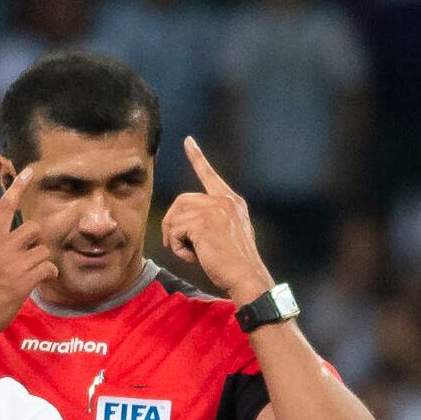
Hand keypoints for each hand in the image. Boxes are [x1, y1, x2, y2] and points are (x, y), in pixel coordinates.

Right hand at [0, 165, 51, 357]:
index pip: (3, 207)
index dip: (17, 187)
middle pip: (33, 228)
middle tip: (31, 257)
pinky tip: (38, 283)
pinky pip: (48, 268)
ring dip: (43, 262)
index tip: (29, 170)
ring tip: (32, 275)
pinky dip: (48, 275)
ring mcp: (12, 264)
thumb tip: (8, 246)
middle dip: (37, 242)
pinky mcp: (24, 281)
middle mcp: (0, 247)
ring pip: (44, 250)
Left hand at [163, 138, 273, 304]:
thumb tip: (183, 223)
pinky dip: (178, 247)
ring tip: (190, 253)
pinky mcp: (202, 223)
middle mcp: (224, 201)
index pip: (210, 176)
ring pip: (176, 216)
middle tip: (175, 244)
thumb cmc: (236, 265)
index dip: (197, 158)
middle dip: (173, 223)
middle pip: (182, 201)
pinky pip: (175, 230)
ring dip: (175, 238)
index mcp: (233, 203)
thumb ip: (212, 221)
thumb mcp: (229, 235)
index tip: (188, 141)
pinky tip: (193, 257)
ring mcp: (214, 210)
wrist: (247, 278)